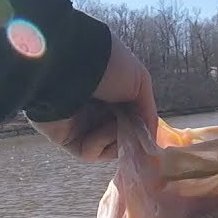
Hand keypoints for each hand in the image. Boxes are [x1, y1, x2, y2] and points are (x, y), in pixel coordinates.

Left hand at [31, 33, 158, 160]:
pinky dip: (98, 143)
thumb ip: (148, 112)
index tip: (150, 134)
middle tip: (134, 129)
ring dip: (115, 136)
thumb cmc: (108, 66)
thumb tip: (152, 141)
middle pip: (121, 135)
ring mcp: (80, 124)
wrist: (71, 66)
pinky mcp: (65, 138)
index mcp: (110, 92)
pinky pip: (90, 152)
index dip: (140, 127)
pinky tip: (97, 129)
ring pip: (108, 147)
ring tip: (113, 121)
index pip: (130, 118)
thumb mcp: (140, 81)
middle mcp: (95, 108)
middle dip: (131, 134)